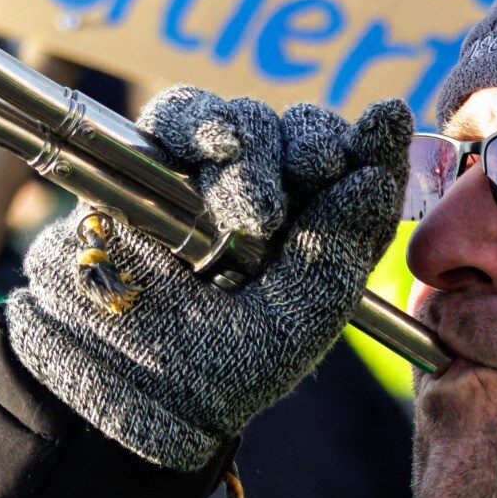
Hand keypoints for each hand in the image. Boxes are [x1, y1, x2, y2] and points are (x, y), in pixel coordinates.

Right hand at [5, 87, 411, 469]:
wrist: (110, 382)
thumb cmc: (210, 371)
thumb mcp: (291, 326)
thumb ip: (334, 255)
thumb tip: (373, 177)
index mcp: (315, 237)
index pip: (357, 174)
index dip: (375, 144)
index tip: (386, 121)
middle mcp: (269, 199)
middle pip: (305, 136)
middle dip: (314, 145)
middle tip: (318, 167)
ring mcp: (209, 176)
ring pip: (249, 122)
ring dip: (257, 154)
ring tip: (249, 211)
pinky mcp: (150, 160)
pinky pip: (179, 115)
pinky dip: (199, 120)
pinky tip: (215, 143)